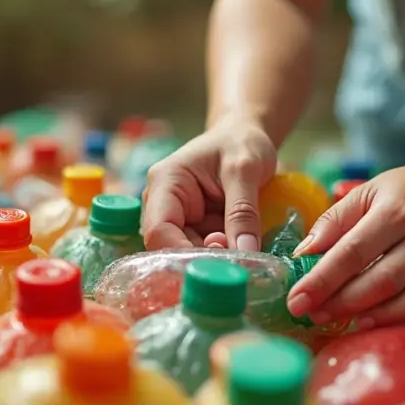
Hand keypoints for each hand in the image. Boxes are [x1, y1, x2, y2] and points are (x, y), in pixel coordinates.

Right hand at [142, 115, 276, 250]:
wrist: (245, 136)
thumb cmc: (241, 143)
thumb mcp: (245, 170)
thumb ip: (243, 211)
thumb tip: (245, 252)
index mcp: (165, 183)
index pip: (159, 230)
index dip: (182, 254)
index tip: (216, 268)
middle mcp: (163, 204)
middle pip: (172, 247)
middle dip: (204, 259)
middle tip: (238, 261)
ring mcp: (179, 218)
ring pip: (190, 253)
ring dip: (217, 259)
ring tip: (245, 252)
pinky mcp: (195, 228)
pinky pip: (205, 250)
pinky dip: (224, 254)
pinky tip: (242, 250)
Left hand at [286, 158, 404, 328]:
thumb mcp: (367, 191)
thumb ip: (334, 221)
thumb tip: (303, 254)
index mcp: (393, 210)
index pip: (352, 251)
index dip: (322, 279)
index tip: (296, 299)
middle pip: (375, 279)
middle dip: (336, 301)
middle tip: (307, 312)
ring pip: (398, 295)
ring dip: (360, 312)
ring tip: (328, 318)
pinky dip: (392, 316)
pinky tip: (365, 321)